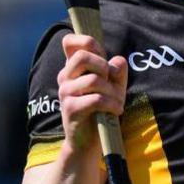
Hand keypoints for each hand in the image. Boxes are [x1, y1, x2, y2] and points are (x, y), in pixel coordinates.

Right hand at [57, 33, 128, 153]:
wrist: (89, 142)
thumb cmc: (102, 111)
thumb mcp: (114, 88)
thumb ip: (117, 72)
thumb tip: (118, 61)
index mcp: (73, 68)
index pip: (69, 42)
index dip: (87, 42)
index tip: (101, 55)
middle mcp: (65, 78)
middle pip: (82, 56)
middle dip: (104, 66)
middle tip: (112, 80)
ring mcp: (65, 93)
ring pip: (94, 79)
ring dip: (113, 91)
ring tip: (118, 102)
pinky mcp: (70, 109)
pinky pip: (96, 99)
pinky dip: (112, 104)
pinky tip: (116, 110)